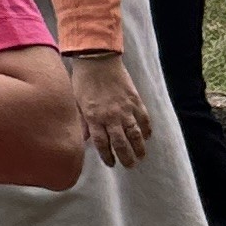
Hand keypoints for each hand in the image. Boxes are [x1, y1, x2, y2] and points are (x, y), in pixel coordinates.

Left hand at [71, 50, 153, 169]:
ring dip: (139, 148)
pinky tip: (148, 136)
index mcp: (94, 118)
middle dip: (126, 157)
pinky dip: (147, 129)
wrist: (97, 60)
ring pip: (135, 135)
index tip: (111, 163)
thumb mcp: (76, 102)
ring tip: (141, 156)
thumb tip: (84, 139)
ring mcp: (125, 109)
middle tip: (129, 165)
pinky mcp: (135, 100)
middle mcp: (110, 116)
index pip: (102, 143)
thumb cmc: (83, 80)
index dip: (107, 156)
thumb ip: (82, 122)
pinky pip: (144, 119)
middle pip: (120, 143)